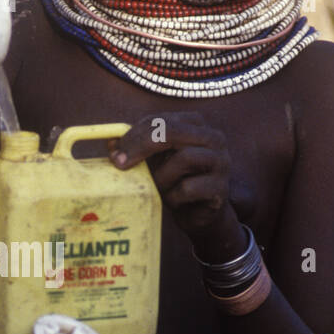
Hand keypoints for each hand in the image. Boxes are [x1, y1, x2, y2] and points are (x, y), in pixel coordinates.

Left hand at [109, 111, 246, 260]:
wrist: (198, 214)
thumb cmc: (174, 182)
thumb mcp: (152, 162)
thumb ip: (134, 148)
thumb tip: (111, 142)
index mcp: (195, 124)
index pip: (160, 120)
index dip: (134, 135)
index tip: (114, 154)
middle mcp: (213, 137)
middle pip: (172, 131)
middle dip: (142, 147)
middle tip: (120, 165)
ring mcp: (221, 161)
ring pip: (184, 158)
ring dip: (162, 177)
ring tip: (159, 189)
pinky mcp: (222, 187)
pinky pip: (189, 188)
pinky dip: (174, 197)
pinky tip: (175, 201)